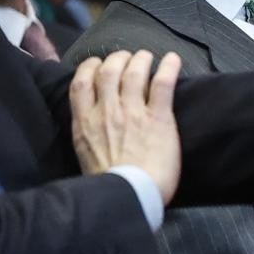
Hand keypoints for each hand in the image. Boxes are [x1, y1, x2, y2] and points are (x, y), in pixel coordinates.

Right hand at [70, 50, 182, 203]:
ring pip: (134, 72)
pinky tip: (173, 59)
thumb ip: (87, 135)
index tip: (98, 65)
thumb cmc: (108, 185)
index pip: (80, 83)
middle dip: (118, 58)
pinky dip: (169, 67)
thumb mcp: (84, 156)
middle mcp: (107, 112)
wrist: (129, 197)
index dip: (89, 67)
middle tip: (127, 59)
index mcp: (85, 123)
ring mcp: (133, 113)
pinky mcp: (158, 118)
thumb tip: (92, 127)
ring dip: (141, 59)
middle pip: (109, 70)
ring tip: (146, 56)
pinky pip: (162, 84)